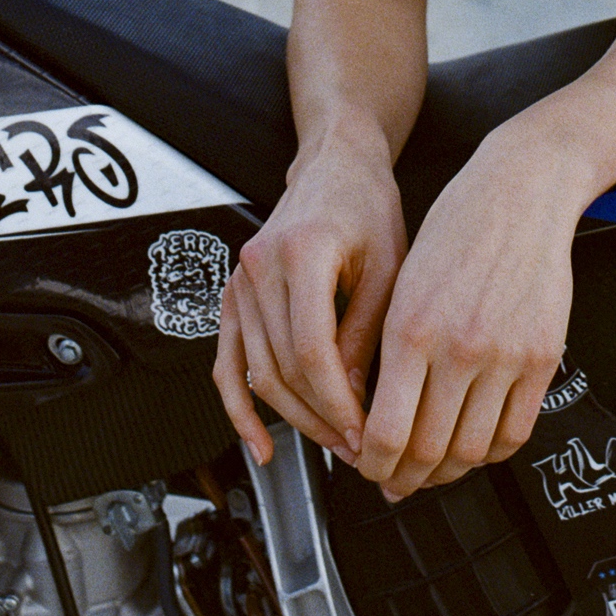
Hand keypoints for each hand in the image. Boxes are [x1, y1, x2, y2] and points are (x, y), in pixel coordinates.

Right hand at [214, 125, 406, 468]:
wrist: (334, 167)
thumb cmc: (366, 205)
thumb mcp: (387, 265)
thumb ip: (368, 331)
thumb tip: (354, 397)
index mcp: (301, 252)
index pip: (311, 348)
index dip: (337, 401)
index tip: (363, 431)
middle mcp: (259, 267)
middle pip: (282, 368)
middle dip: (320, 418)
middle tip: (356, 448)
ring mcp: (239, 282)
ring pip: (257, 373)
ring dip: (292, 419)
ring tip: (330, 444)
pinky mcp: (233, 296)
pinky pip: (228, 362)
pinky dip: (239, 407)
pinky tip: (258, 443)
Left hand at [351, 126, 590, 501]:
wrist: (520, 192)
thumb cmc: (456, 227)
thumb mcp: (403, 283)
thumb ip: (391, 350)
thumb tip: (376, 414)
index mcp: (411, 328)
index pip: (386, 430)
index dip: (372, 464)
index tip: (367, 466)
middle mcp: (458, 347)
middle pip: (429, 451)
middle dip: (405, 477)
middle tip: (396, 479)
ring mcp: (506, 356)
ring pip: (472, 451)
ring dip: (448, 473)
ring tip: (434, 468)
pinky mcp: (542, 357)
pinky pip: (516, 431)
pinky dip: (491, 452)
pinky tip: (475, 446)